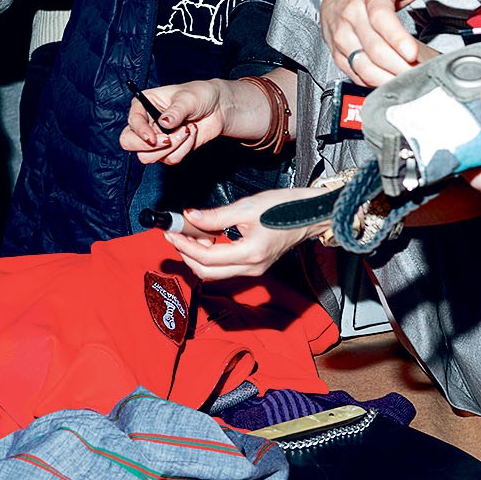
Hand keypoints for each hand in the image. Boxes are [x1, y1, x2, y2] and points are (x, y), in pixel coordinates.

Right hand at [120, 79, 229, 164]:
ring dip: (172, 147)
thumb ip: (175, 111)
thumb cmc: (200, 95)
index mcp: (144, 104)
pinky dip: (183, 150)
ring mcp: (156, 138)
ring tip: (188, 130)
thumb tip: (164, 123)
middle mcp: (146, 122)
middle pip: (129, 142)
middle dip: (150, 146)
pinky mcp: (168, 150)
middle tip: (169, 140)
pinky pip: (169, 159)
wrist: (218, 109)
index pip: (132, 121)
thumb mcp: (188, 98)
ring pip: (148, 156)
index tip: (152, 138)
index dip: (139, 132)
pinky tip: (191, 135)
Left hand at [164, 187, 325, 280]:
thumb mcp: (246, 207)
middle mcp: (251, 268)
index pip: (206, 258)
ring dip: (197, 255)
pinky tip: (206, 238)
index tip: (171, 232)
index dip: (184, 245)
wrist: (309, 214)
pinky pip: (225, 267)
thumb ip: (216, 216)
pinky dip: (211, 255)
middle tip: (175, 234)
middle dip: (187, 254)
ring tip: (189, 233)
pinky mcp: (255, 265)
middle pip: (207, 272)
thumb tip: (190, 218)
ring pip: (215, 272)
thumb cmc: (284, 207)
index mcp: (249, 254)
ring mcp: (254, 269)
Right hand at [320, 0, 479, 84]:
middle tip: (424, 71)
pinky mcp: (339, 53)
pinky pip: (357, 74)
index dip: (396, 37)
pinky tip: (395, 79)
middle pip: (375, 48)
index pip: (380, 17)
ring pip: (364, 65)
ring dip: (390, 76)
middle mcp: (350, 15)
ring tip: (413, 77)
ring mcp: (342, 36)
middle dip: (401, 65)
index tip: (413, 53)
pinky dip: (377, 81)